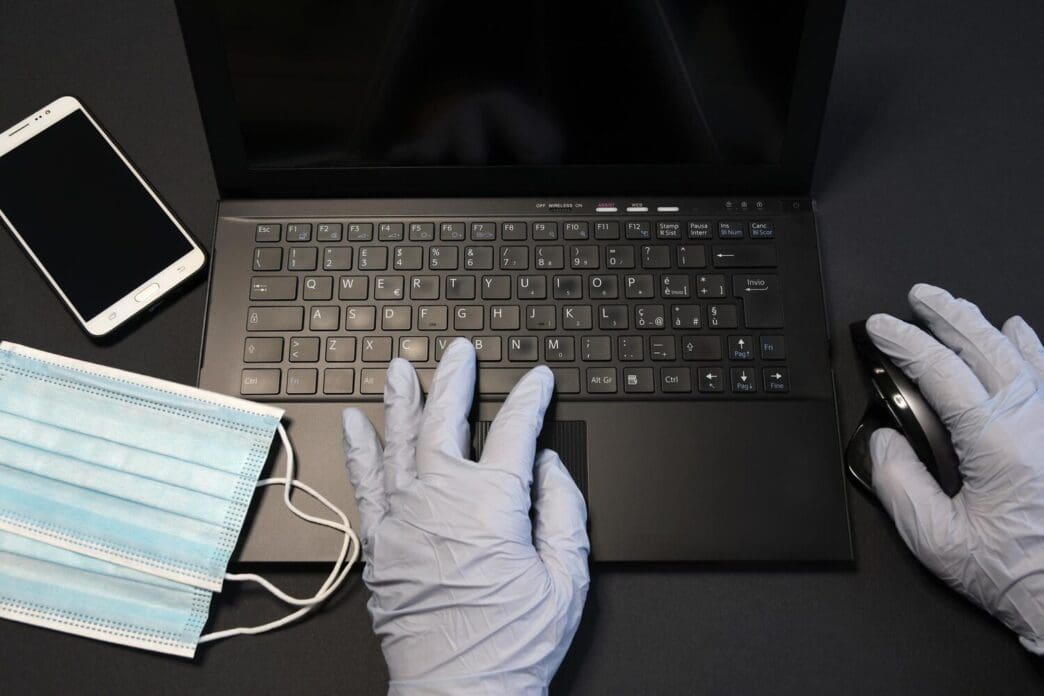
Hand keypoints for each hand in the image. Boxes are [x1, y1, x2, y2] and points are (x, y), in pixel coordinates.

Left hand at [342, 339, 589, 693]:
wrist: (460, 692)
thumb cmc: (512, 644)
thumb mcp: (566, 579)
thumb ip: (562, 512)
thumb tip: (550, 467)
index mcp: (493, 505)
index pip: (516, 432)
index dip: (530, 399)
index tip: (537, 380)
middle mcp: (441, 501)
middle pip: (447, 421)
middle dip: (456, 379)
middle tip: (459, 352)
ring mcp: (404, 519)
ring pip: (400, 442)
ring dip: (401, 400)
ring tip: (400, 367)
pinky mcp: (380, 544)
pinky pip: (365, 484)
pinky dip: (359, 450)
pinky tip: (354, 423)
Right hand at [866, 284, 1043, 652]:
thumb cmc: (1018, 575)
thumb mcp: (937, 540)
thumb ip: (899, 484)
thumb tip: (882, 442)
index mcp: (999, 443)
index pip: (941, 371)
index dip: (905, 342)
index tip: (880, 328)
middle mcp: (1036, 422)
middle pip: (985, 346)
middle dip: (946, 314)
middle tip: (917, 298)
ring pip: (1020, 352)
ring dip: (981, 323)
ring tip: (955, 306)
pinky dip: (1031, 344)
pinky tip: (1017, 330)